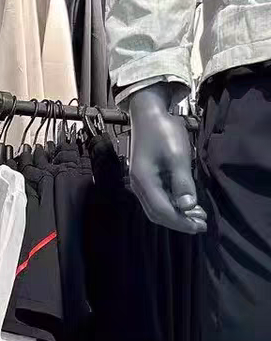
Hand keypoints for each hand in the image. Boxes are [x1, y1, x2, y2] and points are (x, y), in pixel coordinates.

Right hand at [127, 83, 205, 234]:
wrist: (148, 115)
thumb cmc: (164, 132)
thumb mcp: (178, 155)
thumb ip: (182, 182)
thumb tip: (188, 206)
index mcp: (145, 182)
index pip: (162, 211)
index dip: (181, 222)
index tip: (200, 226)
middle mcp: (139, 186)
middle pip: (156, 213)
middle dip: (178, 222)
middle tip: (201, 224)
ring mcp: (140, 183)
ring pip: (156, 208)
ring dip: (176, 215)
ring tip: (197, 216)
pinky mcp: (145, 178)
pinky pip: (157, 199)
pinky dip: (172, 206)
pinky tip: (185, 203)